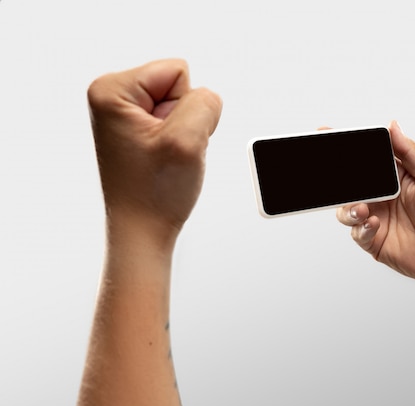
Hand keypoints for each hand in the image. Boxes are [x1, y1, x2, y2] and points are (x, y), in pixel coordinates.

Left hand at [87, 59, 221, 243]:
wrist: (143, 231)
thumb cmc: (153, 194)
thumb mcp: (187, 140)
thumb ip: (205, 102)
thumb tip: (208, 97)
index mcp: (112, 90)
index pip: (178, 71)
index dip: (187, 108)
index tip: (170, 140)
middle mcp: (112, 98)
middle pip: (179, 85)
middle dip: (186, 119)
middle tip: (170, 151)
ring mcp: (124, 115)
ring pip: (182, 105)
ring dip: (184, 133)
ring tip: (166, 158)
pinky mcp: (137, 130)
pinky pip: (177, 121)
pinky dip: (179, 141)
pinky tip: (165, 161)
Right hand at [336, 121, 414, 289]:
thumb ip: (410, 152)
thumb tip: (393, 126)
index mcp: (394, 176)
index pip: (366, 157)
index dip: (346, 146)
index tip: (327, 133)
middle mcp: (381, 196)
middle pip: (349, 183)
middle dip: (336, 177)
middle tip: (330, 173)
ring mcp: (375, 218)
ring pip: (346, 208)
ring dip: (348, 207)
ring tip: (361, 208)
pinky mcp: (374, 240)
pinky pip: (357, 232)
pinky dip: (361, 227)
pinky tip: (373, 224)